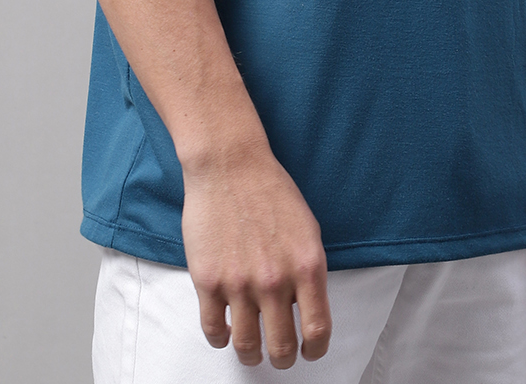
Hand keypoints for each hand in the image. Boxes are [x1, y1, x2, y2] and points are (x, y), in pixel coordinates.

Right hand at [181, 144, 331, 368]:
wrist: (230, 165)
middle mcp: (275, 280)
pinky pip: (214, 331)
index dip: (315, 350)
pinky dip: (221, 339)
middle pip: (282, 348)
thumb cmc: (270, 191)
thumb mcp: (307, 230)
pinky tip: (227, 330)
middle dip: (283, 359)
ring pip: (247, 347)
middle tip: (280, 355)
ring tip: (253, 351)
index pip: (318, 330)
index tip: (310, 351)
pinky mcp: (208, 281)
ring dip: (252, 355)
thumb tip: (305, 310)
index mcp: (307, 266)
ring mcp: (239, 283)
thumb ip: (308, 272)